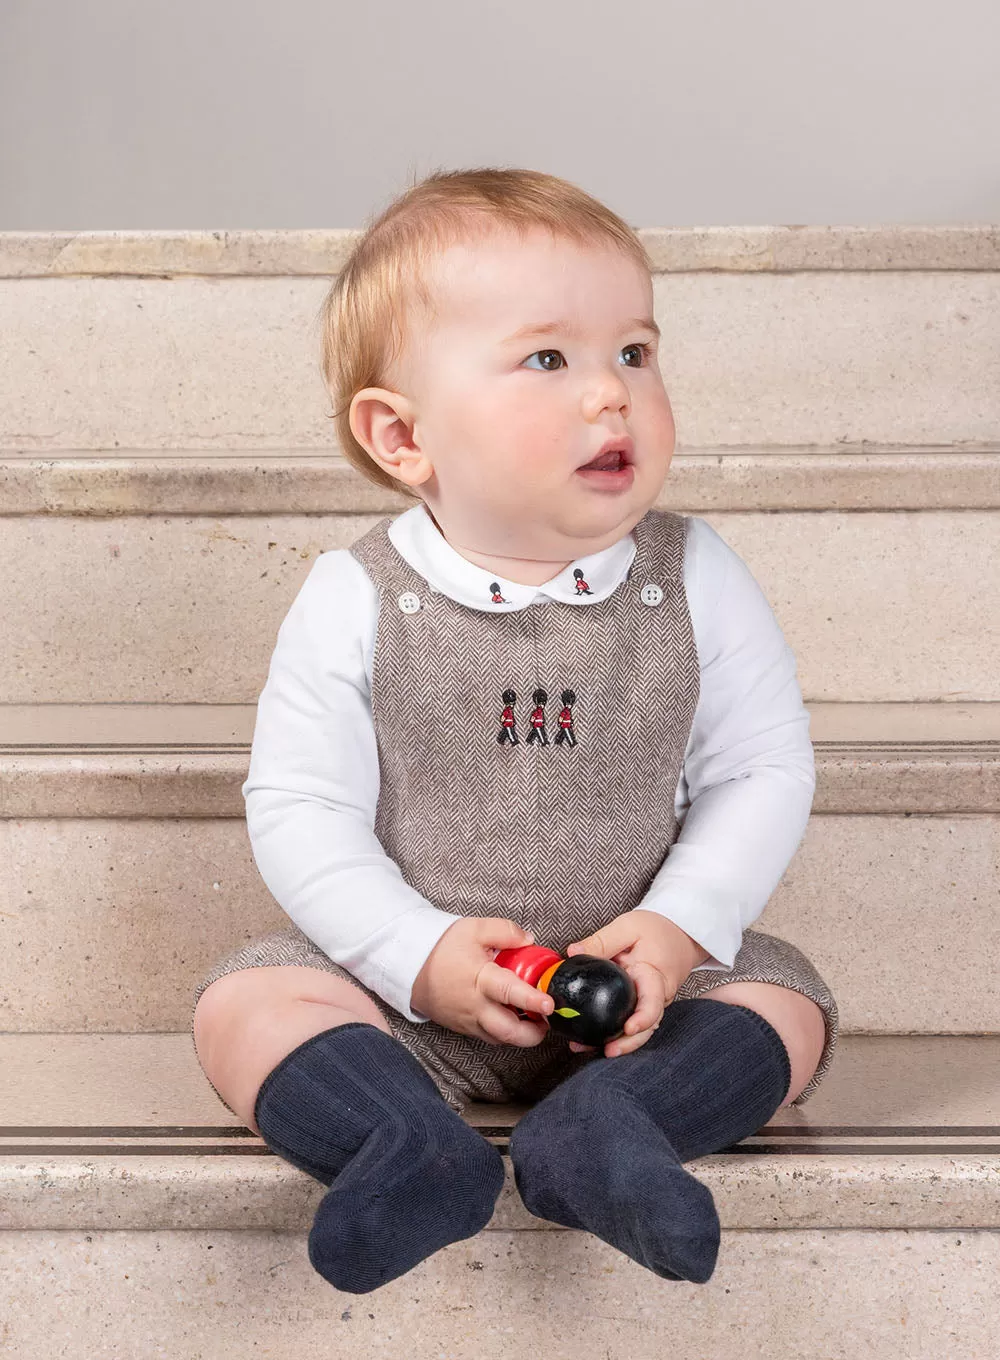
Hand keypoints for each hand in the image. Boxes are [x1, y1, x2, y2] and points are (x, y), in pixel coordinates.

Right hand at [410, 917, 555, 1046]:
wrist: (410, 965)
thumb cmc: (442, 947)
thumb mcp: (474, 928)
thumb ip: (505, 931)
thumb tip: (529, 939)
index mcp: (480, 979)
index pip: (510, 993)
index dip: (532, 1000)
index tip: (550, 1004)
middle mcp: (476, 1006)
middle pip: (508, 1032)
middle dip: (533, 1034)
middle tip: (549, 1021)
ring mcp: (469, 1020)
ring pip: (500, 1039)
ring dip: (521, 1035)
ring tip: (536, 1021)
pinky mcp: (463, 1027)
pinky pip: (488, 1036)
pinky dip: (504, 1032)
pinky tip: (513, 1018)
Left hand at [564, 909, 710, 1057]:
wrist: (678, 933)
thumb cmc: (656, 929)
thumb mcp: (627, 927)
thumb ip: (601, 941)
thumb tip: (572, 953)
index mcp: (654, 976)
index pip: (653, 1002)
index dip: (643, 1018)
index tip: (629, 1028)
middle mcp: (657, 995)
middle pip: (647, 1026)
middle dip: (629, 1043)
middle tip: (608, 1051)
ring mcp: (652, 1003)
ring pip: (640, 1029)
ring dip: (621, 1042)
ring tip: (591, 1049)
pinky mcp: (644, 1004)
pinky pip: (634, 1021)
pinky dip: (617, 1033)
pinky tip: (593, 1039)